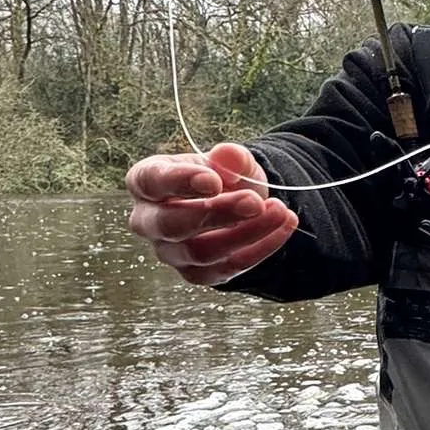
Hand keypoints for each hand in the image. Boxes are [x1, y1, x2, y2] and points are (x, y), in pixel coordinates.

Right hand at [125, 143, 298, 287]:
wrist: (237, 204)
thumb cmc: (221, 178)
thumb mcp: (230, 161)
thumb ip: (231, 158)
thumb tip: (228, 155)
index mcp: (146, 182)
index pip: (151, 182)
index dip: (179, 182)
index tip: (213, 181)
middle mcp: (148, 221)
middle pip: (172, 225)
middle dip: (216, 213)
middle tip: (254, 201)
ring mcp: (170, 252)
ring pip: (200, 252)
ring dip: (245, 233)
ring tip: (279, 211)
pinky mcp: (195, 273)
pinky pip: (225, 268)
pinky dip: (259, 249)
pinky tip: (283, 227)